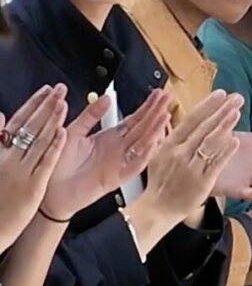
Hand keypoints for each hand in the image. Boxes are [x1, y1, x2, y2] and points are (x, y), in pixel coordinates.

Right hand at [0, 84, 67, 250]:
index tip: (45, 90)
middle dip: (46, 105)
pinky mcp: (32, 187)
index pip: (18, 122)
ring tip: (63, 102)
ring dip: (52, 120)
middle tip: (59, 88)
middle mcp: (8, 159)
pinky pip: (45, 163)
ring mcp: (21, 172)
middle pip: (30, 127)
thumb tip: (1, 116)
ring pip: (40, 140)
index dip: (33, 104)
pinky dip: (54, 146)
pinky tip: (64, 132)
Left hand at [40, 89, 170, 221]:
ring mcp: (120, 163)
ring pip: (143, 144)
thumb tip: (106, 98)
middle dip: (155, 112)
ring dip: (155, 130)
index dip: (147, 107)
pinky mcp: (116, 178)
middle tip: (167, 98)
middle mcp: (118, 149)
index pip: (134, 119)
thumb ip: (90, 115)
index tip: (157, 95)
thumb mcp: (74, 132)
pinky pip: (135, 165)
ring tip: (164, 115)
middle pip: (143, 128)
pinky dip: (144, 154)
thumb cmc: (59, 164)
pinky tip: (152, 142)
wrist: (49, 191)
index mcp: (109, 138)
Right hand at [139, 91, 241, 219]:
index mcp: (170, 145)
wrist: (158, 208)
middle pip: (204, 128)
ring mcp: (192, 167)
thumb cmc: (160, 181)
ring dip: (225, 126)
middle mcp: (180, 154)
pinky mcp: (202, 182)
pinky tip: (235, 141)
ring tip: (237, 112)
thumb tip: (169, 114)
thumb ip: (168, 135)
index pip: (191, 120)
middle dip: (221, 110)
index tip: (221, 94)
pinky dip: (225, 152)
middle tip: (236, 98)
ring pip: (211, 143)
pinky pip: (215, 164)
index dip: (207, 106)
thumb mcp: (158, 154)